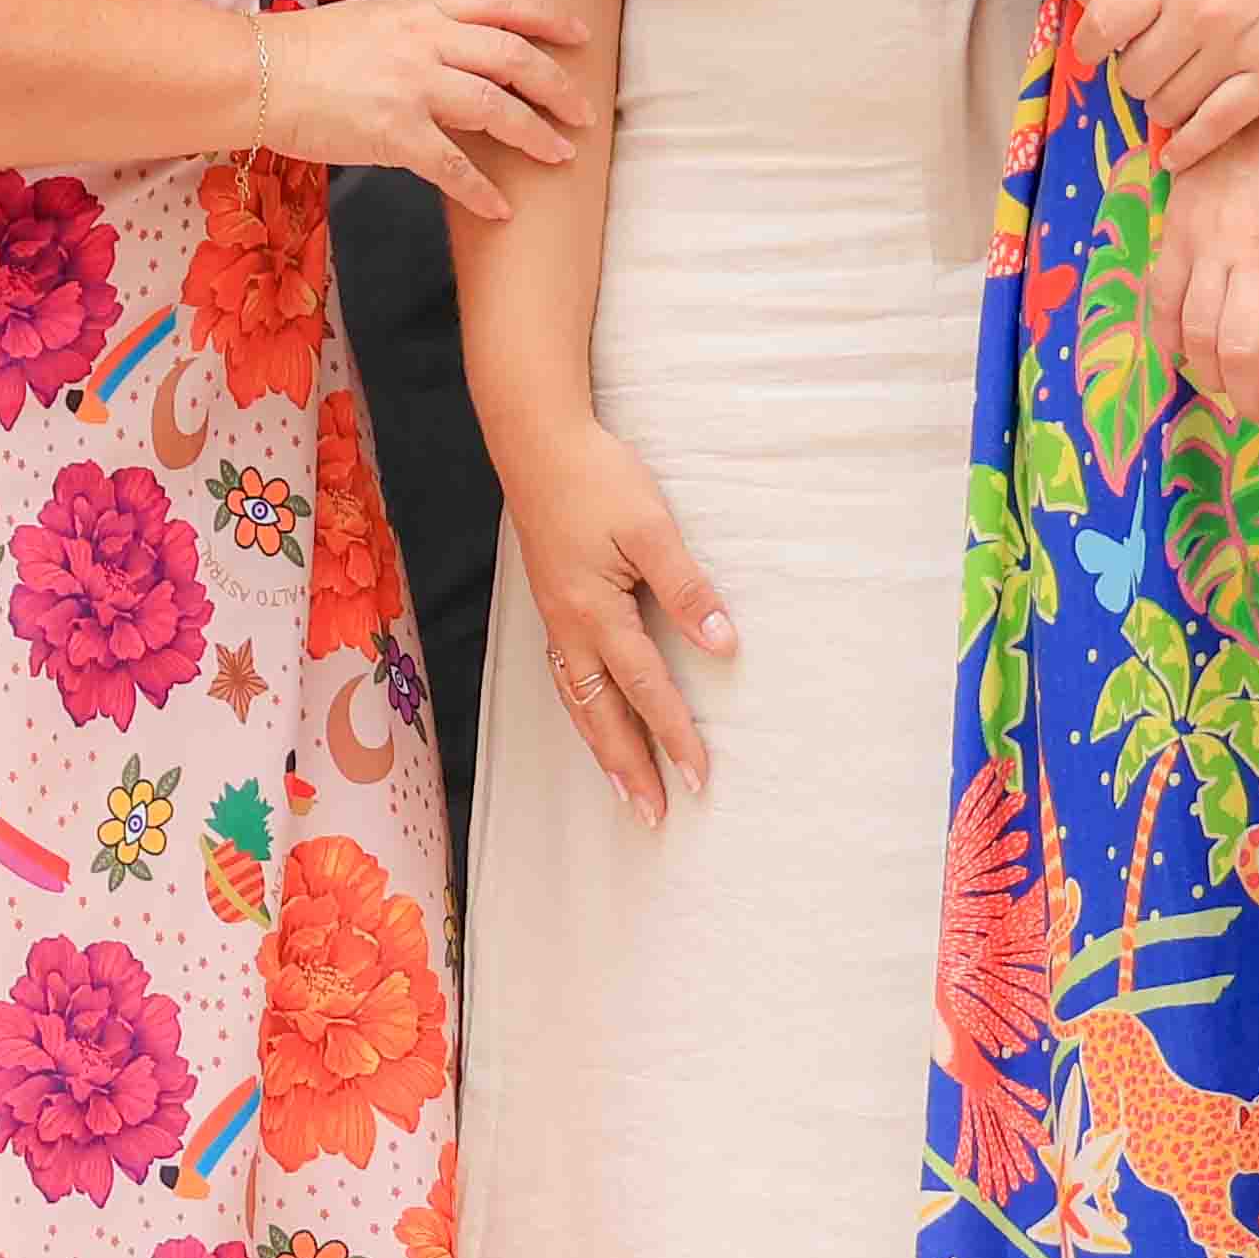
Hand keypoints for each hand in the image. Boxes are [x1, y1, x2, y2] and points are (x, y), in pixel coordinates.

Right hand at [256, 0, 585, 217]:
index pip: (499, 2)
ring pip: (496, 108)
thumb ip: (415, 30)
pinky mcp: (394, 132)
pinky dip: (482, 190)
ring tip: (561, 155)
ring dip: (536, 134)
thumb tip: (450, 56)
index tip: (579, 35)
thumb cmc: (302, 49)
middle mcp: (423, 41)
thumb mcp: (369, 19)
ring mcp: (412, 85)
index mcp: (418, 9)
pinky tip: (500, 207)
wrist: (256, 73)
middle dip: (557, 86)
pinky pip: (454, 165)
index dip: (547, 18)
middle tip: (584, 112)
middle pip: (513, 57)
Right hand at [498, 409, 730, 822]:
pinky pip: (564, 676)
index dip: (674, 736)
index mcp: (595, 612)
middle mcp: (569, 626)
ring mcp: (554, 617)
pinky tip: (591, 717)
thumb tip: (722, 644)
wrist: (535, 442)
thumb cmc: (597, 479)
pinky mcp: (551, 603)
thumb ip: (686, 588)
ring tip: (621, 787)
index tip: (699, 779)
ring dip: (601, 748)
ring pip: (576, 701)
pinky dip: (580, 711)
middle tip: (651, 816)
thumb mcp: (651, 528)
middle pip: (600, 714)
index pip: (646, 689)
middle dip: (627, 768)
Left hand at [1079, 0, 1258, 168]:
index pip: (1103, 20)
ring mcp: (1237, 47)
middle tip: (1155, 74)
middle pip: (1134, 72)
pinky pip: (1215, 128)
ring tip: (1177, 99)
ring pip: (1168, 104)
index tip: (1092, 55)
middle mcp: (1198, 10)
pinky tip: (1177, 156)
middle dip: (1138, 78)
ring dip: (1165, 108)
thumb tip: (1137, 11)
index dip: (1089, 46)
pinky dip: (1189, 147)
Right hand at [1137, 86, 1258, 438]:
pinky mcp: (1174, 236)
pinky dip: (1166, 337)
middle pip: (1244, 347)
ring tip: (1230, 391)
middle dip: (1253, 397)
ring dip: (1211, 375)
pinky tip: (1181, 356)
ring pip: (1196, 333)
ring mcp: (1206, 247)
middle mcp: (1255, 255)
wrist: (1235, 89)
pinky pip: (1160, 301)